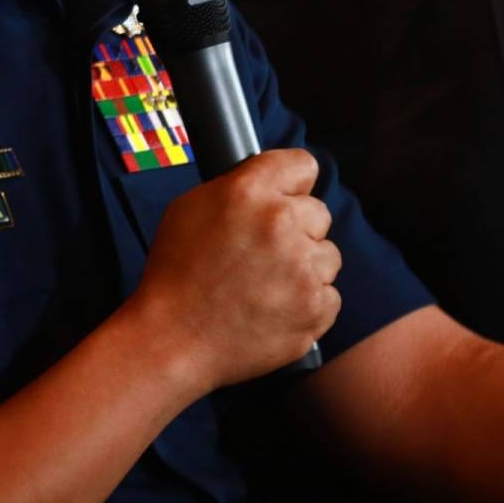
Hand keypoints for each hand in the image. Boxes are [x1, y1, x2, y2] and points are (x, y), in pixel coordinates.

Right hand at [132, 148, 341, 395]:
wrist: (174, 338)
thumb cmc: (176, 271)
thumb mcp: (190, 207)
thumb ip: (236, 187)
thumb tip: (270, 182)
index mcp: (249, 192)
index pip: (302, 164)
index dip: (292, 181)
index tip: (284, 194)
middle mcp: (282, 224)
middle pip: (319, 211)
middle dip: (297, 226)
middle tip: (264, 249)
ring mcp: (304, 269)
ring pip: (328, 254)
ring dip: (306, 265)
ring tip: (267, 282)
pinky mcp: (316, 310)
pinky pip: (329, 295)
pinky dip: (308, 302)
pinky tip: (274, 307)